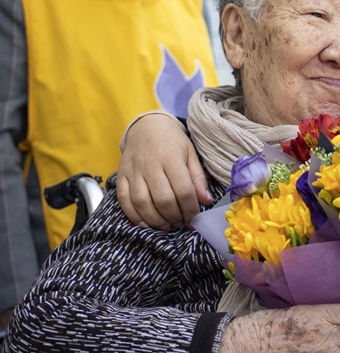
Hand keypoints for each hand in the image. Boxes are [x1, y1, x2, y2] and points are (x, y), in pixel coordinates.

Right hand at [117, 114, 211, 228]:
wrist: (146, 126)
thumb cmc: (172, 142)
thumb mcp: (190, 154)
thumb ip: (198, 178)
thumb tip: (206, 201)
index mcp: (171, 159)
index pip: (183, 191)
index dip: (190, 210)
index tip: (194, 220)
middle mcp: (150, 165)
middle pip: (163, 199)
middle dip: (174, 217)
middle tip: (181, 223)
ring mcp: (133, 171)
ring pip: (142, 203)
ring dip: (156, 220)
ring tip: (167, 226)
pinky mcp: (121, 175)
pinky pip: (123, 200)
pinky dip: (134, 216)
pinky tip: (146, 224)